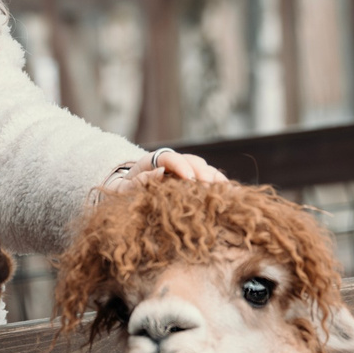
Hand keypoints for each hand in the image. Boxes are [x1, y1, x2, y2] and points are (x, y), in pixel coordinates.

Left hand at [102, 148, 227, 194]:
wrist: (126, 193)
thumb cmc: (123, 193)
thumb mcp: (123, 189)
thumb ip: (138, 182)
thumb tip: (159, 174)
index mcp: (151, 161)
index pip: (168, 158)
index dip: (181, 166)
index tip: (190, 179)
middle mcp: (171, 163)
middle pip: (191, 161)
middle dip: (202, 173)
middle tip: (210, 185)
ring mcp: (182, 171)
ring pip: (202, 168)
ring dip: (214, 178)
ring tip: (226, 190)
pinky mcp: (191, 182)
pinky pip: (207, 180)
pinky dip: (218, 186)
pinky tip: (230, 194)